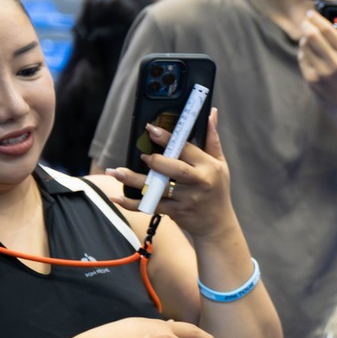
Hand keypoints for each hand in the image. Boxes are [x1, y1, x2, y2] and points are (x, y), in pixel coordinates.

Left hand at [106, 107, 240, 240]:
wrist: (217, 224)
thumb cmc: (217, 189)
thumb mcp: (220, 164)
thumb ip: (212, 139)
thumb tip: (211, 113)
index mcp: (208, 167)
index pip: (187, 149)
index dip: (168, 138)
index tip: (150, 128)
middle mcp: (198, 182)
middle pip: (174, 170)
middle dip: (156, 161)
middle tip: (142, 156)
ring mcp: (185, 199)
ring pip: (158, 189)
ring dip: (135, 181)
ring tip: (116, 172)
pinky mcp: (175, 212)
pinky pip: (150, 206)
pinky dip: (132, 204)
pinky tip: (116, 198)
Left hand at [298, 6, 336, 115]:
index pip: (329, 30)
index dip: (317, 19)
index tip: (311, 13)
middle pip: (313, 35)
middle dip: (306, 24)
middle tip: (305, 21)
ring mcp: (323, 72)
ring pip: (305, 46)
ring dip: (304, 37)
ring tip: (307, 35)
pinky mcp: (312, 80)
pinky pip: (302, 58)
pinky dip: (303, 52)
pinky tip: (309, 51)